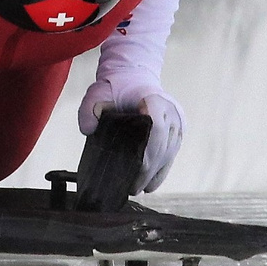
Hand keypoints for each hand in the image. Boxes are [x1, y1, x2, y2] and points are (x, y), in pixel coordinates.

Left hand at [78, 77, 183, 192]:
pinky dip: (161, 169)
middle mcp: (172, 113)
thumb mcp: (96, 93)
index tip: (136, 168)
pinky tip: (151, 183)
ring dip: (156, 174)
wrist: (131, 76)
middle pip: (163, 148)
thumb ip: (88, 109)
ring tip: (140, 189)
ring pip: (169, 154)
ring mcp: (177, 123)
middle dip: (149, 171)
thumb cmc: (115, 86)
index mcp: (156, 101)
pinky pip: (171, 154)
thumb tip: (89, 131)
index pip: (156, 129)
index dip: (148, 151)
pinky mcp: (177, 132)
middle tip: (132, 188)